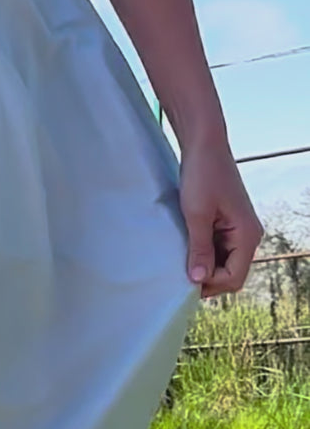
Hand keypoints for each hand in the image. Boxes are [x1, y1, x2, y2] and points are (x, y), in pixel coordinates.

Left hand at [178, 136, 263, 299]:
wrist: (204, 145)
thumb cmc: (202, 175)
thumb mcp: (196, 215)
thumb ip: (199, 249)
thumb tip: (198, 280)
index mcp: (247, 235)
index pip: (234, 278)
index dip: (210, 284)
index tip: (184, 278)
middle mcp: (248, 235)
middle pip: (231, 273)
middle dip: (207, 278)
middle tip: (179, 275)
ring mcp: (239, 229)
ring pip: (223, 262)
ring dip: (204, 265)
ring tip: (181, 260)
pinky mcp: (228, 223)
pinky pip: (219, 248)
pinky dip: (204, 253)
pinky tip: (186, 248)